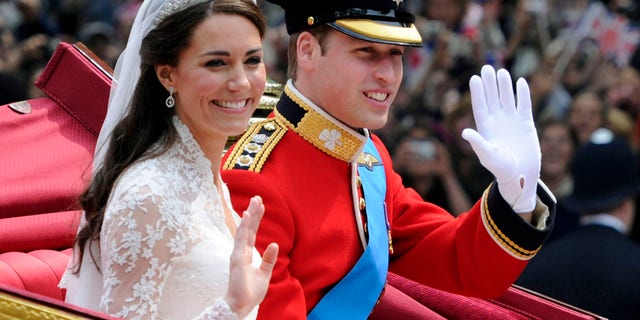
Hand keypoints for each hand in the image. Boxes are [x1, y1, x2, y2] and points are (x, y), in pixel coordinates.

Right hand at [225, 196, 278, 318]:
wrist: (242, 305)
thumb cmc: (250, 292)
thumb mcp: (265, 274)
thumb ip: (268, 259)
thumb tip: (274, 244)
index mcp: (247, 255)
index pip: (253, 233)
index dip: (257, 219)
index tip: (261, 205)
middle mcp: (241, 251)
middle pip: (248, 228)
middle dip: (254, 212)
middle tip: (257, 197)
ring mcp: (238, 253)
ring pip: (244, 230)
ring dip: (250, 215)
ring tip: (255, 201)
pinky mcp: (237, 258)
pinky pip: (240, 239)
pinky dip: (244, 226)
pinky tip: (247, 215)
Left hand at [461, 65, 539, 212]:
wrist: (520, 174)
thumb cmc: (500, 168)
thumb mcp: (487, 155)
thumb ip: (477, 143)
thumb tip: (465, 132)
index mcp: (485, 127)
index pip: (480, 106)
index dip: (478, 92)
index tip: (474, 78)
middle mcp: (497, 121)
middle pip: (492, 98)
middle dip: (489, 84)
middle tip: (486, 67)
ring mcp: (511, 120)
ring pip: (507, 98)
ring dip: (504, 86)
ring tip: (501, 72)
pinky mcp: (526, 123)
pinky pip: (524, 105)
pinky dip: (523, 94)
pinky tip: (520, 82)